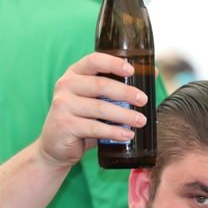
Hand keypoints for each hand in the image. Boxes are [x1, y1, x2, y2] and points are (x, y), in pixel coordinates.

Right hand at [37, 52, 147, 166]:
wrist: (55, 146)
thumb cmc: (81, 120)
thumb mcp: (95, 100)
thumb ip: (116, 88)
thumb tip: (152, 73)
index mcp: (74, 74)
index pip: (94, 60)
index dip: (114, 63)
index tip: (132, 70)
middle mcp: (66, 85)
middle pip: (100, 85)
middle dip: (126, 92)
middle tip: (144, 100)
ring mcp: (63, 105)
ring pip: (100, 108)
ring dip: (124, 115)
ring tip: (141, 121)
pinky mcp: (64, 125)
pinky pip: (94, 128)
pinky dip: (114, 132)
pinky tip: (127, 134)